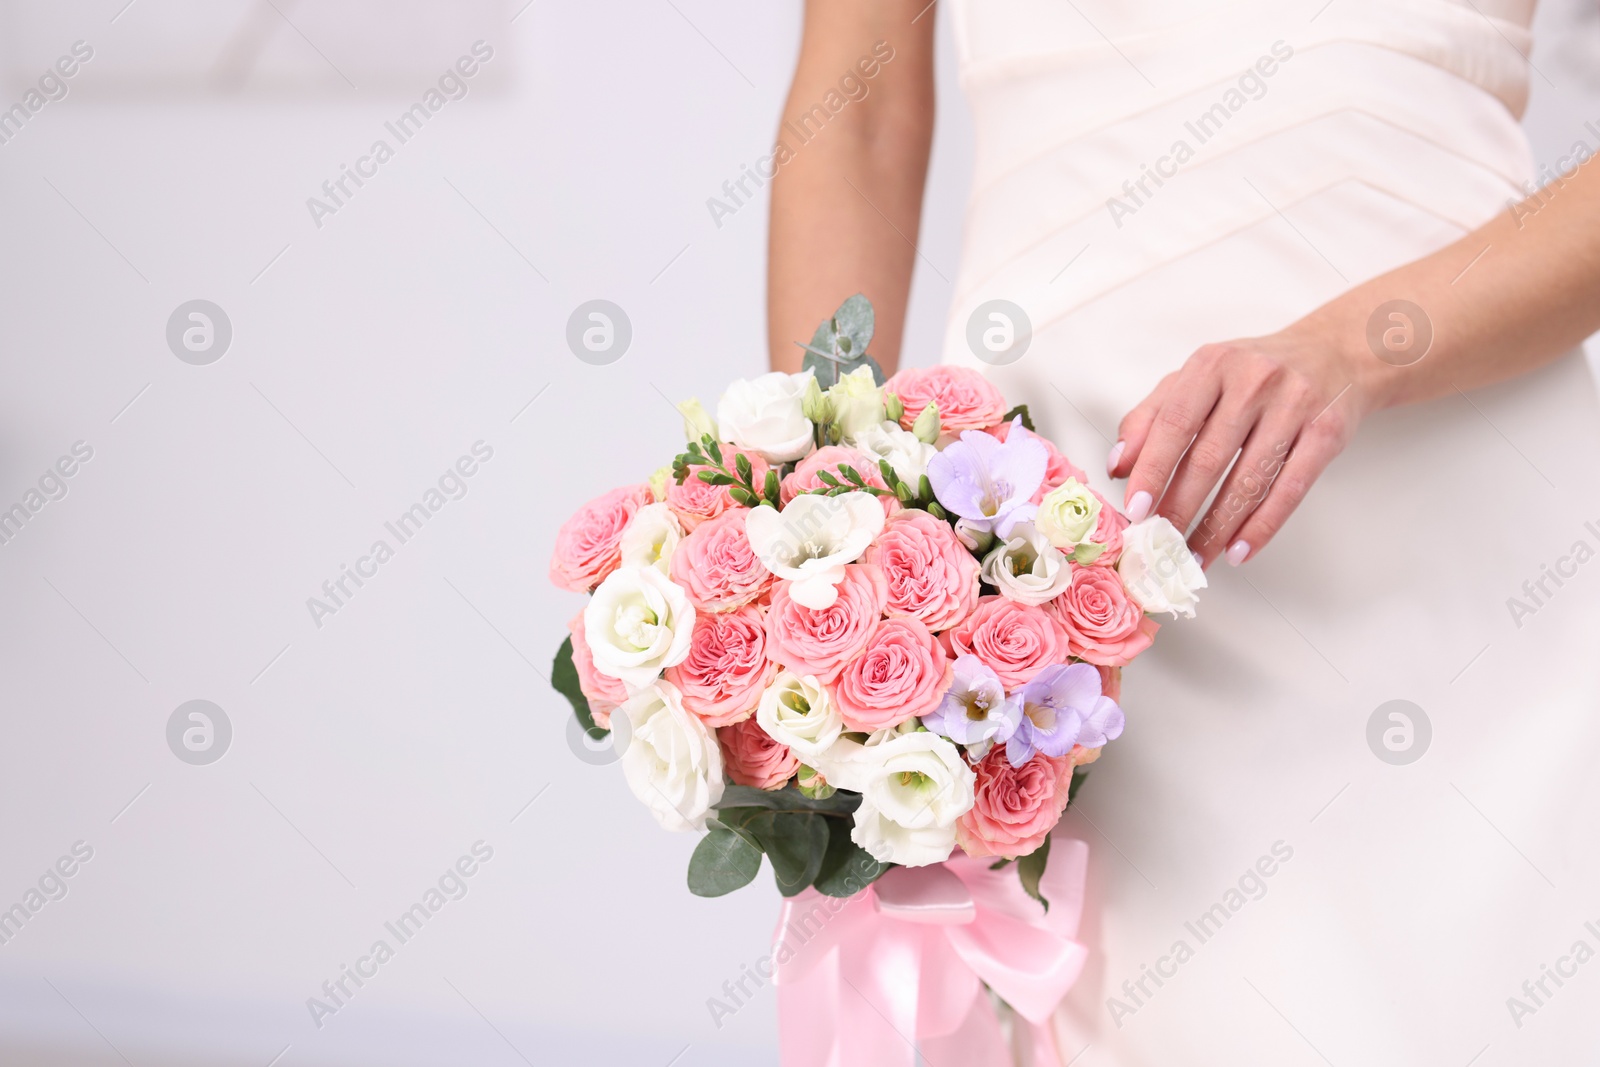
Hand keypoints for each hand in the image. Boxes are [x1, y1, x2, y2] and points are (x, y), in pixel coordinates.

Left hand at [1108, 324, 1369, 567]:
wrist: (1334, 353)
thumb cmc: (1253, 373)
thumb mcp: (1197, 379)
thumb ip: (1150, 417)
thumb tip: (1117, 465)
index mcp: (1212, 364)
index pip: (1173, 424)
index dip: (1152, 470)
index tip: (1136, 508)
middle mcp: (1254, 381)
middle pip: (1209, 458)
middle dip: (1180, 508)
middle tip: (1160, 543)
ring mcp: (1294, 406)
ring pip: (1249, 480)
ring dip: (1217, 528)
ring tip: (1194, 557)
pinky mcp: (1327, 432)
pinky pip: (1290, 489)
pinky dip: (1262, 526)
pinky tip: (1239, 549)